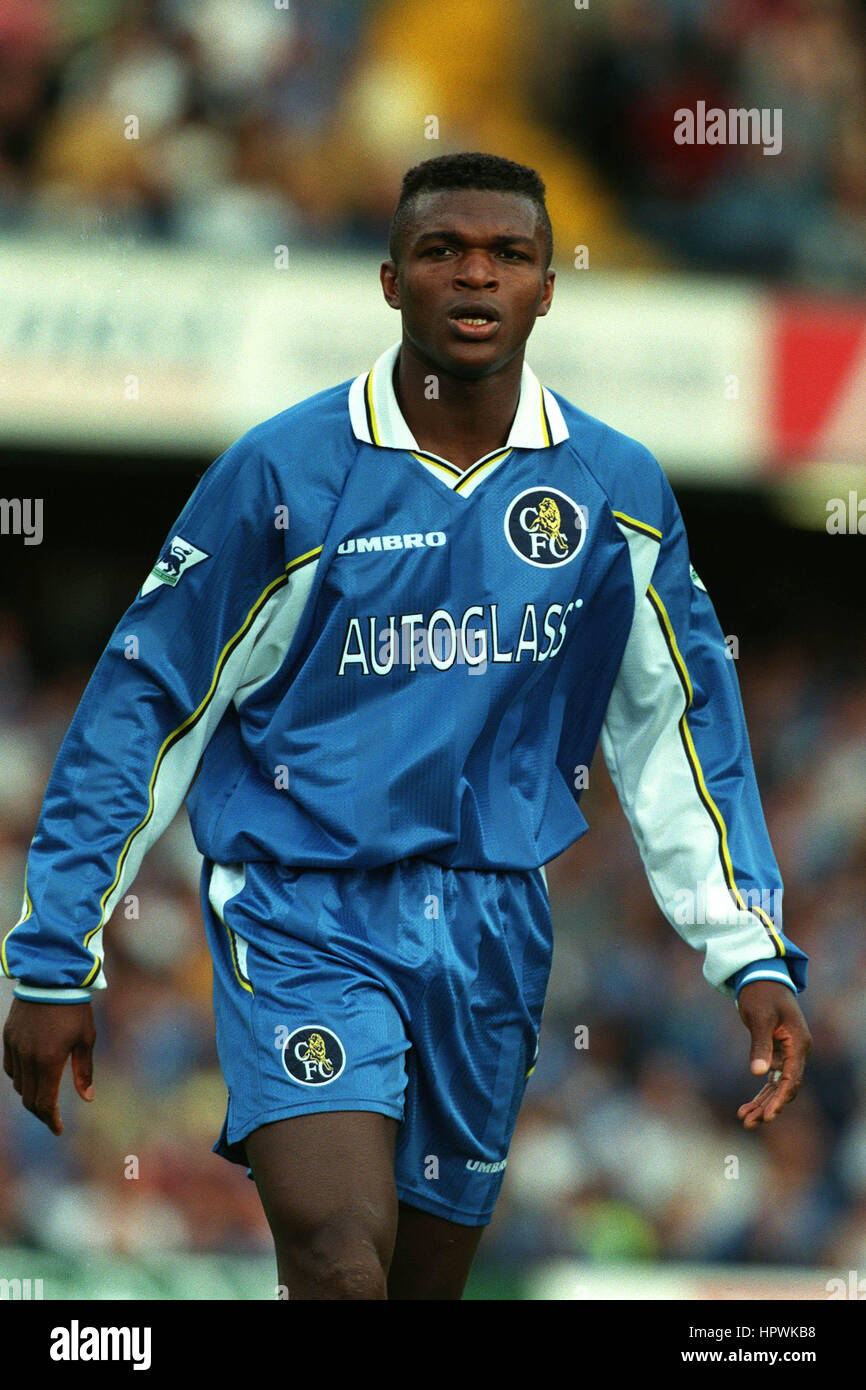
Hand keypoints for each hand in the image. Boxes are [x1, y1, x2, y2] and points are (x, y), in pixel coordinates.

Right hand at [2, 998, 95, 1134]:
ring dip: (30, 1094)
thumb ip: (84, 1071)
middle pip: (28, 1098)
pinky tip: (32, 1075)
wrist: (51, 976)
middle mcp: (28, 1057)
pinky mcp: (8, 1037)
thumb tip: (88, 1098)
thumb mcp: (86, 1039)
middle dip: (41, 1112)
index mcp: (49, 1060)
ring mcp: (15, 1047)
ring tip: (45, 1096)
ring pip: (18, 1084)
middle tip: (53, 1118)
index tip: (58, 1129)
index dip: (50, 1120)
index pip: (44, 1102)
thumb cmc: (75, 1008)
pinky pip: (10, 1067)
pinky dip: (20, 1077)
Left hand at [736, 980, 811, 1129]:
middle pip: (785, 1087)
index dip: (780, 1099)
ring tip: (744, 1119)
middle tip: (748, 1123)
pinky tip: (746, 1106)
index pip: (792, 1079)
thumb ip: (760, 1045)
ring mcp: (788, 1055)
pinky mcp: (776, 1054)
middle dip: (768, 1106)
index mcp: (798, 1044)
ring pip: (777, 1087)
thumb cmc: (761, 995)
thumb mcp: (760, 1018)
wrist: (761, 978)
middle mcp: (797, 1052)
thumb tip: (759, 1073)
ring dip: (762, 1103)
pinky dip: (760, 1093)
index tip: (768, 1115)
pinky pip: (770, 1079)